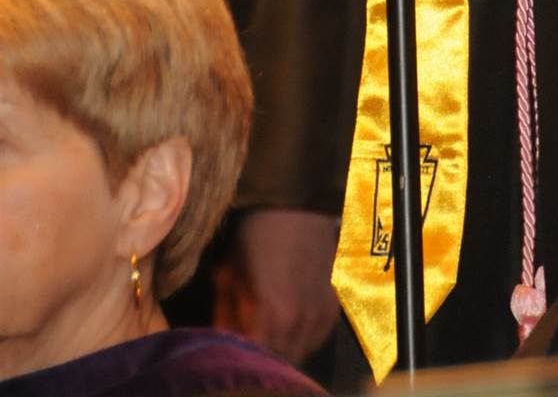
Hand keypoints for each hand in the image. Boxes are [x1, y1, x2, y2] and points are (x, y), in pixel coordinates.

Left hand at [215, 207, 341, 364]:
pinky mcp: (333, 306)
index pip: (255, 360)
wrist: (295, 201)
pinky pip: (317, 339)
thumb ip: (223, 317)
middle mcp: (300, 324)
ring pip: (300, 354)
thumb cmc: (254, 235)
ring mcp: (320, 316)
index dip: (241, 356)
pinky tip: (289, 324)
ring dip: (283, 350)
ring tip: (268, 333)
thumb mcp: (227, 275)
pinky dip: (303, 339)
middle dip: (262, 355)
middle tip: (248, 339)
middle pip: (279, 362)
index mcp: (271, 317)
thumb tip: (219, 342)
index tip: (231, 348)